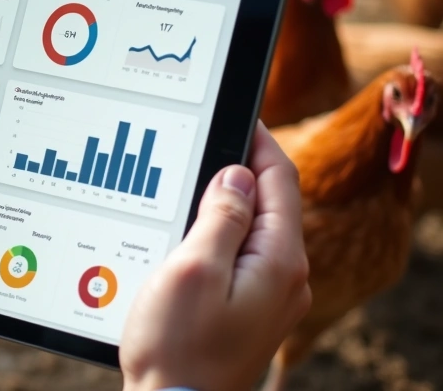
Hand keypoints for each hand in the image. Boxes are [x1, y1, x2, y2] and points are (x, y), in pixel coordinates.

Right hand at [120, 122, 310, 390]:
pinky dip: (217, 235)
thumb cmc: (177, 347)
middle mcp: (284, 278)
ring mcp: (268, 297)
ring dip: (223, 204)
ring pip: (252, 230)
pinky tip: (186, 234)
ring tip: (186, 185)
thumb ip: (221, 216)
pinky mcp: (248, 311)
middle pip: (269, 203)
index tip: (238, 113)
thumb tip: (238, 174)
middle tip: (200, 144)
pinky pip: (240, 257)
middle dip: (238, 170)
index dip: (258, 141)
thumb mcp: (193, 268)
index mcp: (278, 261)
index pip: (279, 181)